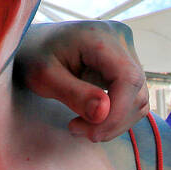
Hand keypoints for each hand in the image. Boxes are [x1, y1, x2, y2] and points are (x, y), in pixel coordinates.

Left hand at [15, 20, 149, 141]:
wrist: (32, 42)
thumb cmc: (33, 55)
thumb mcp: (45, 76)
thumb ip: (74, 94)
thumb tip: (103, 113)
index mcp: (100, 36)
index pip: (128, 78)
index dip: (117, 112)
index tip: (92, 132)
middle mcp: (120, 39)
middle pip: (136, 90)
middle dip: (113, 121)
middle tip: (78, 131)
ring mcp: (125, 51)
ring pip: (138, 97)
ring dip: (115, 121)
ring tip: (81, 126)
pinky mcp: (124, 63)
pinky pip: (132, 95)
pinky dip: (116, 114)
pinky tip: (90, 117)